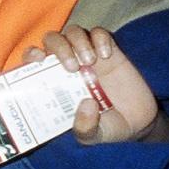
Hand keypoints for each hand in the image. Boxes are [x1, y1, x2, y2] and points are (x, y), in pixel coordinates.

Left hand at [23, 25, 166, 143]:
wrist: (138, 123)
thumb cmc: (106, 127)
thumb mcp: (92, 136)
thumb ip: (85, 128)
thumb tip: (85, 105)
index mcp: (54, 82)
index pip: (33, 60)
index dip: (30, 54)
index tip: (37, 59)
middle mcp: (67, 65)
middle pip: (52, 40)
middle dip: (58, 47)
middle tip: (72, 67)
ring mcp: (88, 56)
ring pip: (73, 32)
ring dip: (78, 42)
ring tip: (90, 62)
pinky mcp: (110, 51)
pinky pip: (99, 32)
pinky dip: (100, 38)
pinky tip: (106, 55)